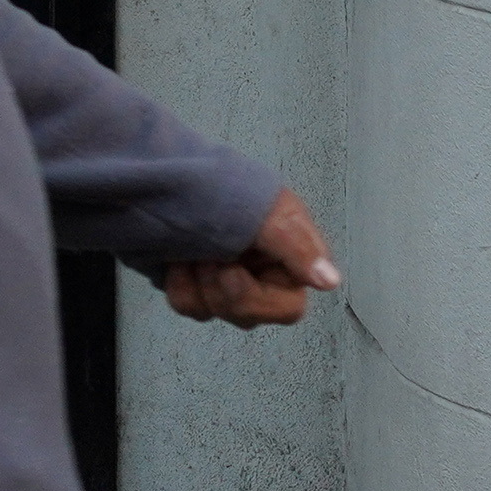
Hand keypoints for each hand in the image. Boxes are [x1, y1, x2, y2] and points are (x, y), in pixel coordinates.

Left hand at [153, 184, 340, 329]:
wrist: (159, 174)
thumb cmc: (217, 182)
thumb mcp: (264, 210)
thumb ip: (298, 246)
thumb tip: (331, 282)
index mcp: (288, 254)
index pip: (289, 306)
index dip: (260, 298)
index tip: (234, 268)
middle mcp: (261, 272)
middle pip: (250, 316)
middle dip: (222, 290)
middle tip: (208, 257)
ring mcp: (228, 280)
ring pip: (217, 315)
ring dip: (197, 285)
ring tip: (190, 252)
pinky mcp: (198, 284)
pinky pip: (191, 308)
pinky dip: (179, 287)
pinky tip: (175, 262)